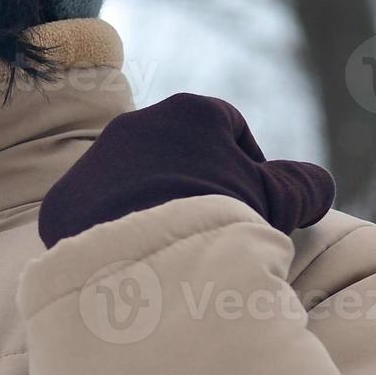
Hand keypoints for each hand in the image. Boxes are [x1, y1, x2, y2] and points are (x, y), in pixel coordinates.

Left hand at [38, 92, 335, 248]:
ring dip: (150, 206)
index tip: (253, 203)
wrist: (147, 262)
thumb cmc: (223, 222)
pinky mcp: (62, 201)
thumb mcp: (278, 202)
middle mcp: (133, 125)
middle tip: (212, 229)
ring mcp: (92, 162)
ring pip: (129, 182)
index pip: (227, 127)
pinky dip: (112, 232)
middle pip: (174, 154)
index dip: (246, 165)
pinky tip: (133, 261)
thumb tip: (313, 183)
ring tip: (172, 248)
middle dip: (194, 186)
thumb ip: (302, 184)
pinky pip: (94, 214)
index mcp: (189, 112)